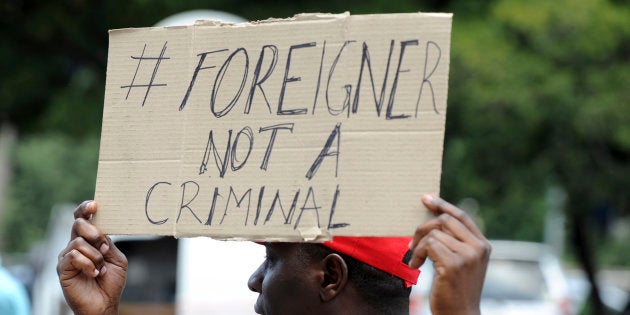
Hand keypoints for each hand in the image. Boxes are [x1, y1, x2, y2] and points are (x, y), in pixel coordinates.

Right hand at [57, 201, 127, 314]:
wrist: (104, 304)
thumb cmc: (110, 282)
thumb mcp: (116, 258)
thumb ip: (108, 242)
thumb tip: (101, 229)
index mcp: (89, 240)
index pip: (83, 218)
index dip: (85, 209)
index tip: (94, 205)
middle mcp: (75, 245)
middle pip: (79, 224)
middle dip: (94, 233)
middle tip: (105, 247)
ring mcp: (67, 256)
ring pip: (78, 241)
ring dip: (95, 255)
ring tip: (100, 268)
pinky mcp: (62, 268)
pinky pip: (73, 256)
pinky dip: (88, 264)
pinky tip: (93, 273)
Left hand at [408, 195, 490, 314]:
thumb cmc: (456, 290)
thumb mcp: (461, 262)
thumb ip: (455, 243)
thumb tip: (434, 220)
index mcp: (483, 245)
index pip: (461, 216)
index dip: (442, 204)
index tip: (426, 198)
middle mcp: (478, 248)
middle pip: (444, 220)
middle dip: (423, 228)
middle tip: (412, 243)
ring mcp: (468, 255)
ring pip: (433, 234)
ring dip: (418, 246)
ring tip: (416, 260)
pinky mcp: (454, 264)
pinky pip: (428, 245)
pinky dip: (417, 254)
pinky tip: (416, 266)